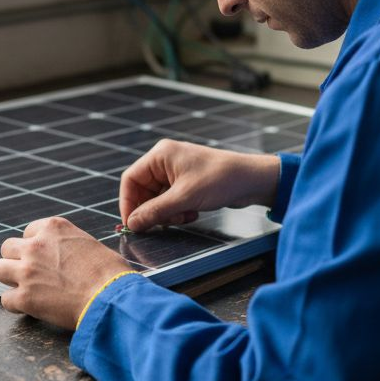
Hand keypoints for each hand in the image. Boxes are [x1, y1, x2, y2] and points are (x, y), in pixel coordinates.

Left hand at [0, 217, 133, 328]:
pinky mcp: (25, 297)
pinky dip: (16, 304)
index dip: (35, 246)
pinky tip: (29, 307)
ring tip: (25, 288)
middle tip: (31, 273)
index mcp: (54, 229)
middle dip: (17, 260)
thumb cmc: (110, 273)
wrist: (110, 297)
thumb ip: (69, 246)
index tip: (42, 257)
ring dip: (10, 279)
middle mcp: (36, 246)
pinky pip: (6, 299)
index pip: (29, 231)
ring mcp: (27, 271)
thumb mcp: (90, 244)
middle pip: (8, 248)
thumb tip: (68, 257)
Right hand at [119, 139, 280, 232]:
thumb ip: (155, 211)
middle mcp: (165, 161)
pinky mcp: (187, 183)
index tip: (131, 224)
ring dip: (167, 213)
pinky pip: (171, 201)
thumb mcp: (184, 198)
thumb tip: (132, 224)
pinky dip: (177, 211)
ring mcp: (176, 172)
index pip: (130, 180)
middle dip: (153, 210)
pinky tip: (192, 214)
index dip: (128, 203)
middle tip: (163, 223)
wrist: (251, 180)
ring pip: (158, 199)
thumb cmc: (219, 180)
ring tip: (183, 217)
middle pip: (143, 192)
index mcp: (160, 156)